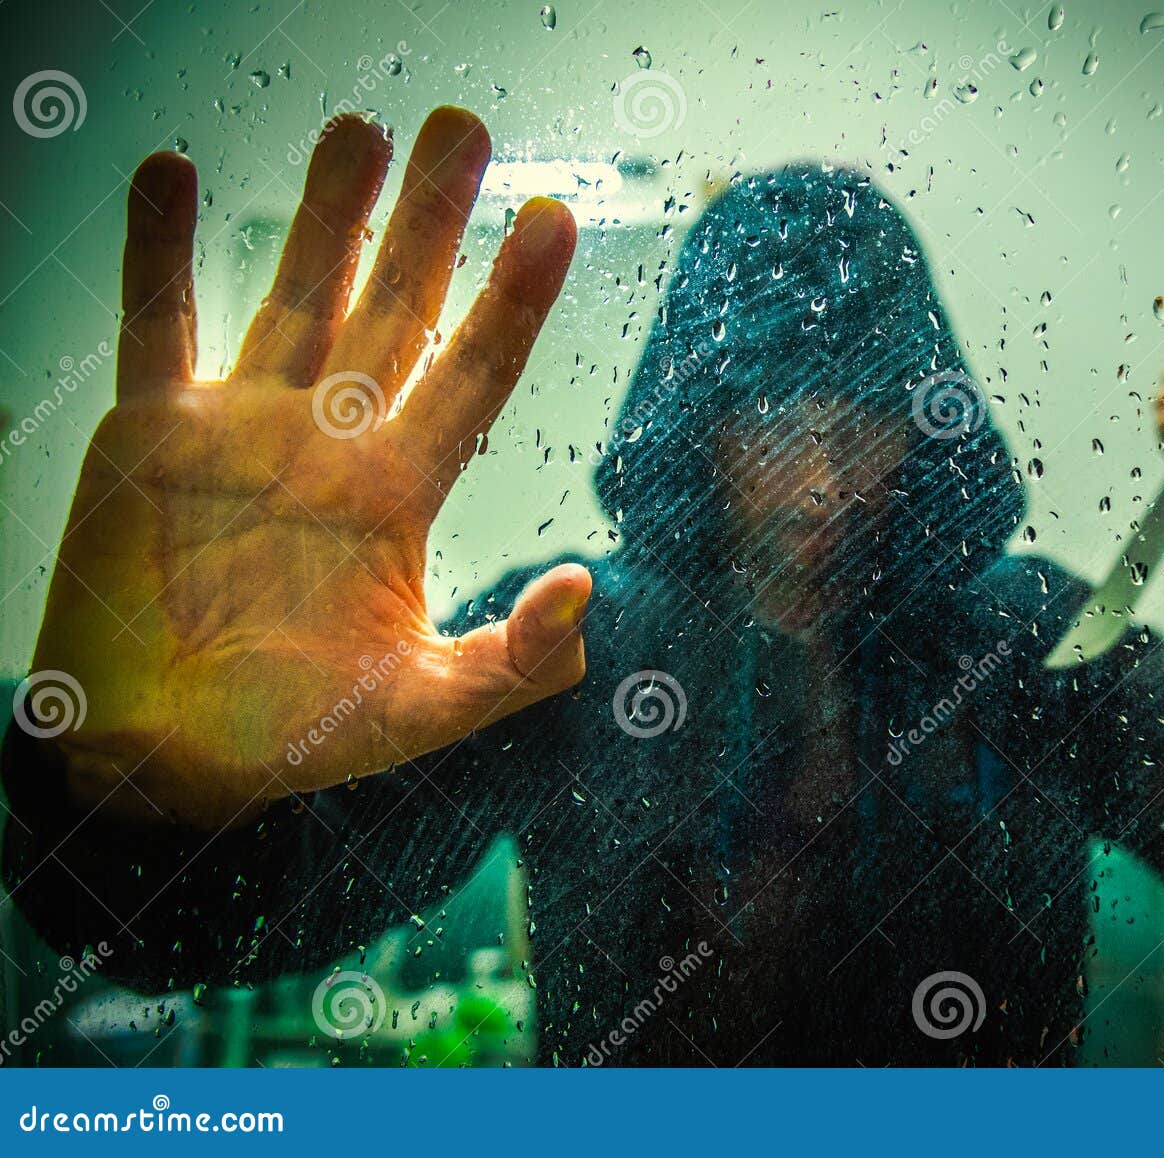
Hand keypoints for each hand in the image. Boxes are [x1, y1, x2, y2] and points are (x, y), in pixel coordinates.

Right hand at [22, 108, 586, 826]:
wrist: (166, 760)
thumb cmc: (298, 738)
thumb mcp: (419, 710)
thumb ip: (511, 663)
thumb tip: (588, 591)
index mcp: (397, 493)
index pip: (474, 374)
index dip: (513, 298)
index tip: (554, 220)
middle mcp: (330, 441)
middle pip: (396, 308)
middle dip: (429, 220)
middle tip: (463, 126)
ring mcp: (241, 427)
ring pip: (294, 293)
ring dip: (324, 211)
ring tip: (359, 124)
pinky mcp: (152, 433)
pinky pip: (156, 323)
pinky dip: (155, 252)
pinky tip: (169, 170)